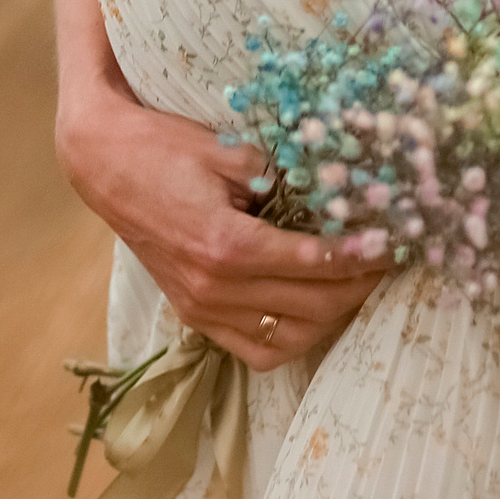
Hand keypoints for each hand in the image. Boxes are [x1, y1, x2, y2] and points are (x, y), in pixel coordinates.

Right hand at [55, 85, 389, 371]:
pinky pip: (255, 350)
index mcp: (227, 245)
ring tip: (357, 284)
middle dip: (359, 286)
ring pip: (290, 338)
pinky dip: (293, 337)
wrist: (104, 165)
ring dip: (333, 315)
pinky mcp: (194, 316)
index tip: (395, 244)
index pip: (316, 264)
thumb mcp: (231, 151)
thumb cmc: (166, 148)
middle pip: (313, 306)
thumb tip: (343, 189)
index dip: (363, 257)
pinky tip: (313, 310)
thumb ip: (286, 176)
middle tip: (388, 261)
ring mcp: (203, 309)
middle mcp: (215, 288)